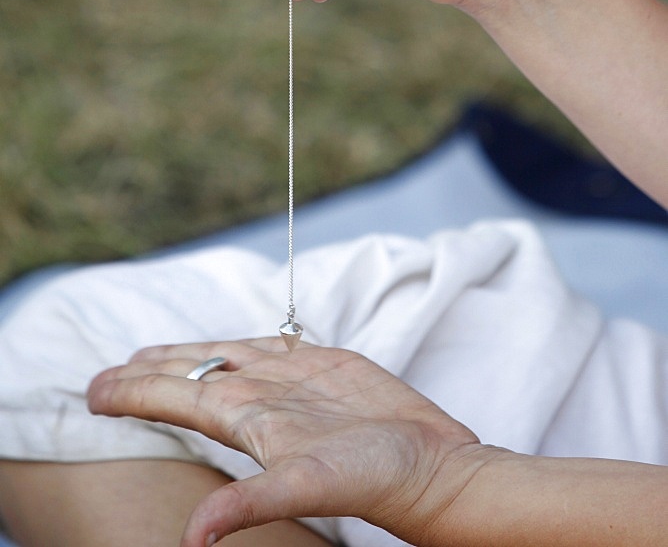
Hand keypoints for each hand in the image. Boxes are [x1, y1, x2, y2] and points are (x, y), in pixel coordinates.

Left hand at [88, 338, 483, 546]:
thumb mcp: (306, 485)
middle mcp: (262, 395)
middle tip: (105, 374)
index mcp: (247, 417)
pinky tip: (233, 344)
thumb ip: (249, 503)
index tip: (93, 392)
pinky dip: (246, 341)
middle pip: (192, 374)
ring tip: (151, 355)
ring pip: (225, 356)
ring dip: (186, 353)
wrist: (430, 466)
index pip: (175, 396)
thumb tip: (192, 539)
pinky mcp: (325, 364)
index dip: (133, 392)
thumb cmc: (373, 476)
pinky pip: (274, 345)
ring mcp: (292, 379)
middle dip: (147, 372)